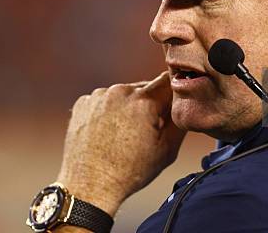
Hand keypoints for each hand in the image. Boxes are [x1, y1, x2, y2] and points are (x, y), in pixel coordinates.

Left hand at [56, 71, 185, 215]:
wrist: (89, 186)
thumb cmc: (128, 172)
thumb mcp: (167, 151)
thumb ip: (180, 121)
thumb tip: (184, 105)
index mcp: (144, 102)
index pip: (168, 81)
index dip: (172, 94)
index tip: (170, 107)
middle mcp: (120, 92)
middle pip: (145, 88)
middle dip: (149, 104)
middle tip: (146, 130)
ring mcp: (99, 96)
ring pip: (124, 94)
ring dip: (128, 107)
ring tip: (124, 134)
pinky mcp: (83, 103)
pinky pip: (104, 100)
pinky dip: (108, 111)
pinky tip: (107, 132)